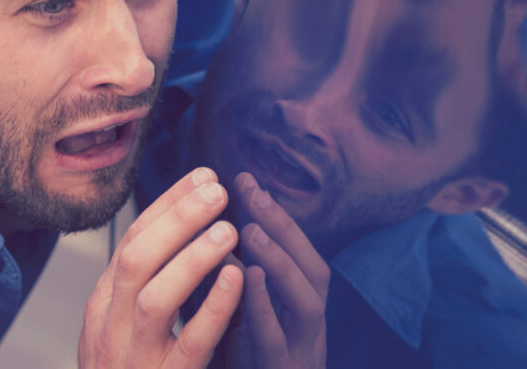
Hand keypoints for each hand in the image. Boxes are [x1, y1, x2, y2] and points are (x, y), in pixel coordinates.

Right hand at [79, 167, 243, 367]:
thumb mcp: (121, 328)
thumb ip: (142, 286)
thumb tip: (177, 227)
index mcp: (102, 307)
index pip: (131, 241)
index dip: (167, 205)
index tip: (202, 177)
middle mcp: (109, 328)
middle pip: (135, 258)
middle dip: (176, 218)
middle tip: (217, 189)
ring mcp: (133, 359)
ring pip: (154, 297)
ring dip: (191, 257)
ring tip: (229, 228)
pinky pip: (189, 345)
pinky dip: (213, 308)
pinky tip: (238, 279)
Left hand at [229, 172, 327, 368]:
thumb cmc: (252, 366)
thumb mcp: (245, 320)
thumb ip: (238, 282)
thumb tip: (214, 229)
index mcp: (299, 310)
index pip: (295, 253)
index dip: (273, 214)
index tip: (243, 177)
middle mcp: (310, 328)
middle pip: (312, 268)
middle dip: (283, 226)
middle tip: (251, 190)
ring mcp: (303, 353)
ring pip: (306, 301)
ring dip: (280, 261)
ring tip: (251, 228)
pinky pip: (279, 342)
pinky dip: (265, 308)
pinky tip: (246, 279)